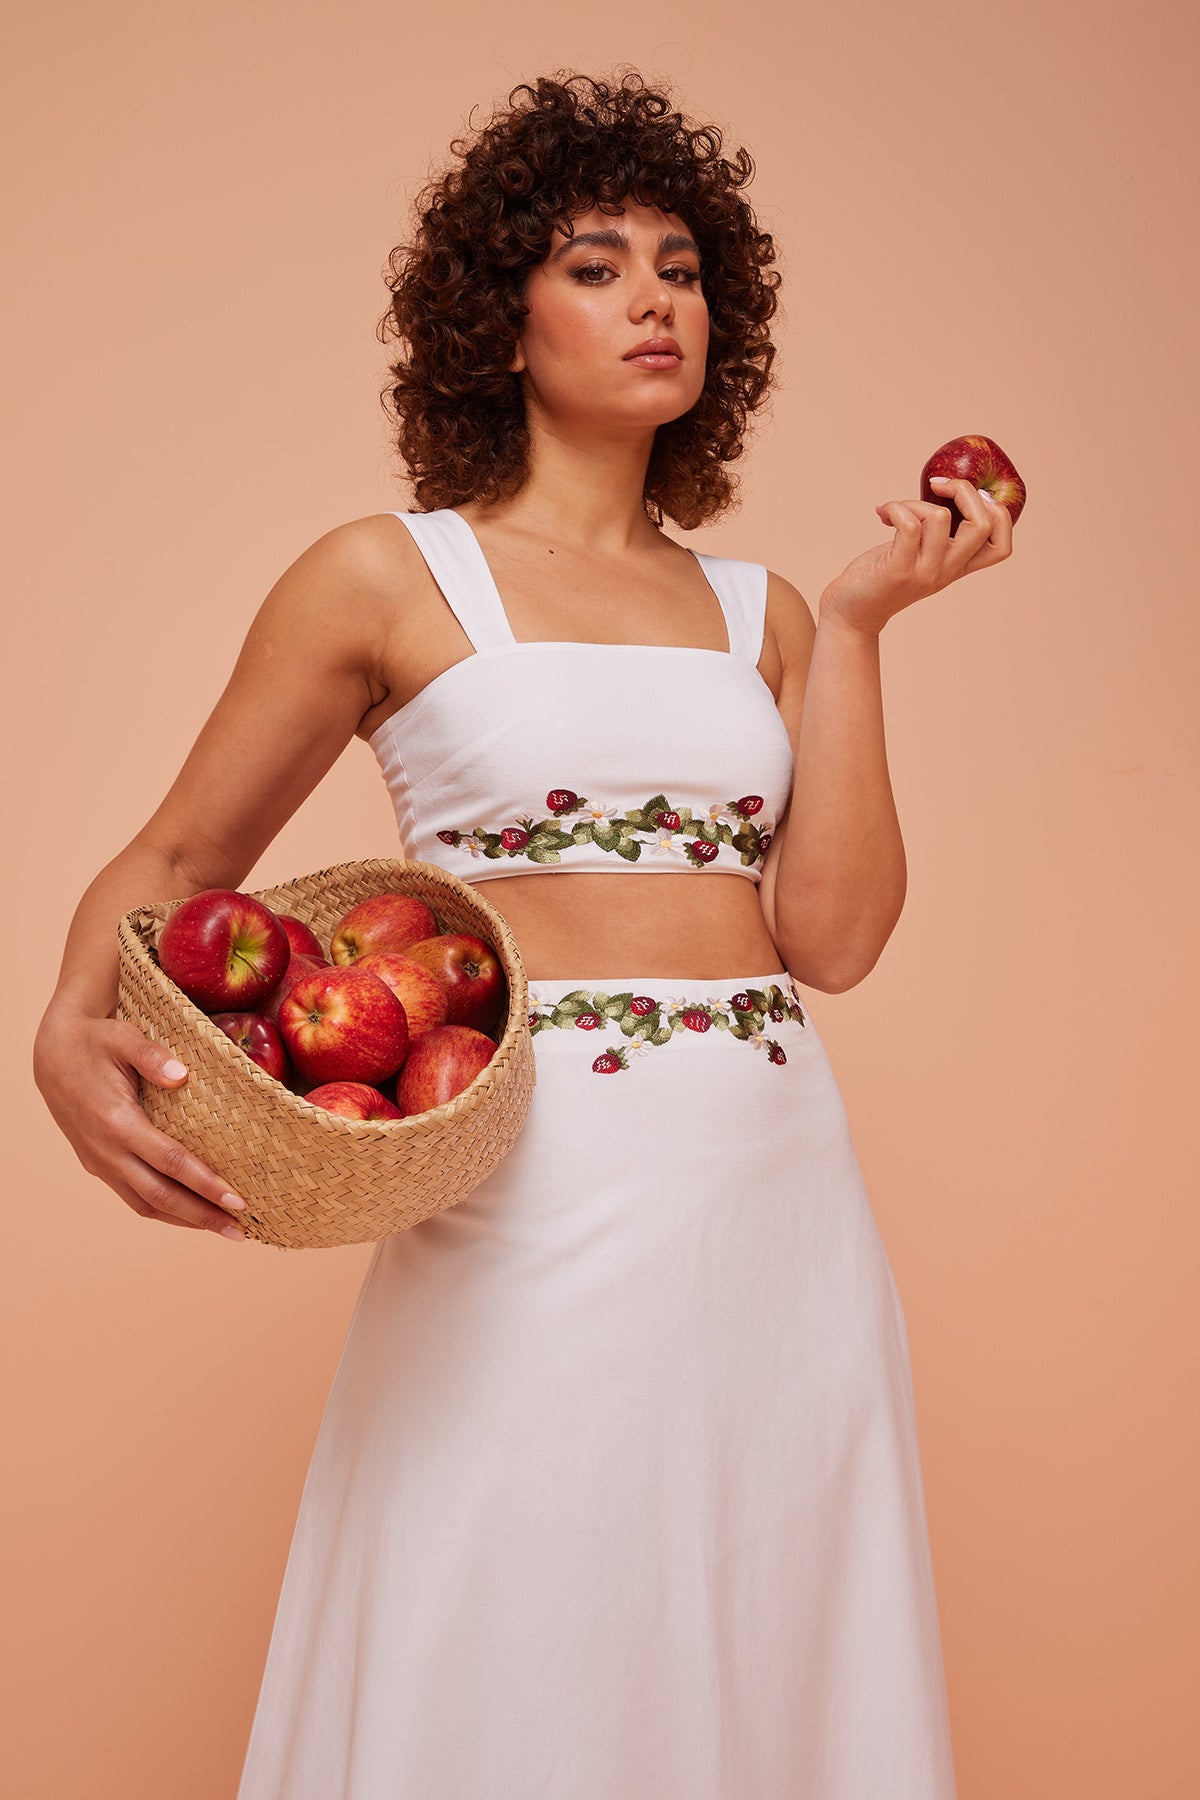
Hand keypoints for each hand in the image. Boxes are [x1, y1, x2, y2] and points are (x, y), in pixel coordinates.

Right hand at [33, 1009, 246, 1238]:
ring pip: (143, 1204)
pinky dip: (162, 1210)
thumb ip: (152, 1056)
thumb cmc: (94, 1042)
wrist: (52, 1055)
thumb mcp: (123, 1038)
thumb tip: (182, 1075)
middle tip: (240, 1232)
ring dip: (183, 1221)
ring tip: (221, 1228)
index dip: (205, 1185)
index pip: (170, 1162)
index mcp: (117, 1122)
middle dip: (202, 1216)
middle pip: (159, 1196)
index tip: (238, 1200)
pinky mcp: (96, 1165)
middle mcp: (106, 1150)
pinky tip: (187, 1214)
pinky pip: (131, 1196)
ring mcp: (99, 1162)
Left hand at [820, 475, 1013, 636]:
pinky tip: (882, 513)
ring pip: (939, 517)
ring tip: (896, 510)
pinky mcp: (898, 570)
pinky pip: (908, 524)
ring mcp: (925, 572)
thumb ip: (937, 533)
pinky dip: (895, 508)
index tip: (973, 495)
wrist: (852, 613)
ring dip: (914, 501)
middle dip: (963, 490)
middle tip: (937, 484)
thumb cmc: (883, 574)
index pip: (1002, 547)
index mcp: (958, 567)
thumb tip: (946, 485)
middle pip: (983, 525)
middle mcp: (947, 571)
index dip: (999, 513)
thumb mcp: (921, 553)